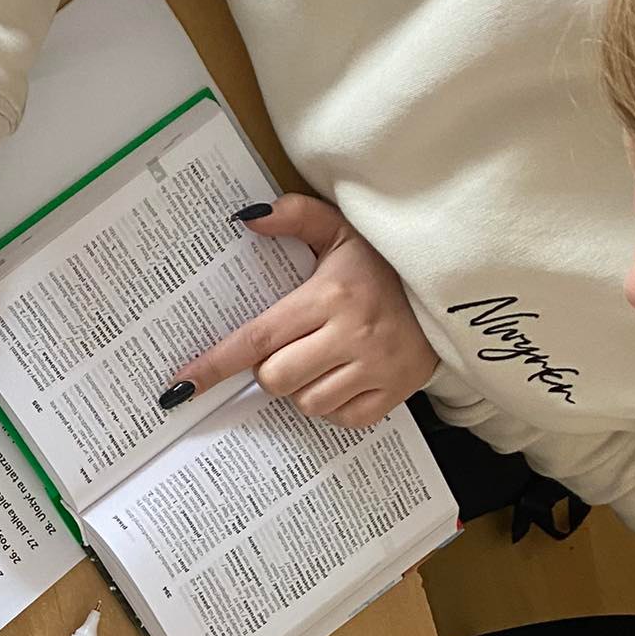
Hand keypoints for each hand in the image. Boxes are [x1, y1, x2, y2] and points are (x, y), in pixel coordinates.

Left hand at [160, 196, 437, 428]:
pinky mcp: (394, 394)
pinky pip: (342, 419)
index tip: (181, 385)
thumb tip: (246, 216)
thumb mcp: (342, 230)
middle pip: (275, 378)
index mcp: (330, 296)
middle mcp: (352, 335)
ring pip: (306, 403)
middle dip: (269, 368)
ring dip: (301, 388)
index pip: (257, 337)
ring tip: (321, 360)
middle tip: (287, 347)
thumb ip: (295, 218)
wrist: (453, 285)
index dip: (215, 364)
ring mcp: (376, 369)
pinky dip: (334, 406)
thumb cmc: (385, 262)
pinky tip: (344, 377)